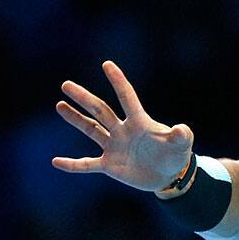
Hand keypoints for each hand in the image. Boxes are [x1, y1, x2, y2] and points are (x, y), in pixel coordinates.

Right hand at [52, 61, 193, 191]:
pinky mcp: (110, 165)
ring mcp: (114, 147)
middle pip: (100, 110)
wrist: (170, 175)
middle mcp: (123, 130)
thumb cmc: (177, 155)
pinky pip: (87, 165)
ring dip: (75, 118)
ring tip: (60, 105)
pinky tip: (56, 162)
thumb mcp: (182, 145)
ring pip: (91, 130)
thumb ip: (182, 136)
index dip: (118, 81)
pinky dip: (72, 165)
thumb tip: (181, 129)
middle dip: (84, 98)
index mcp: (140, 122)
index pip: (127, 97)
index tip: (107, 64)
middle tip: (66, 85)